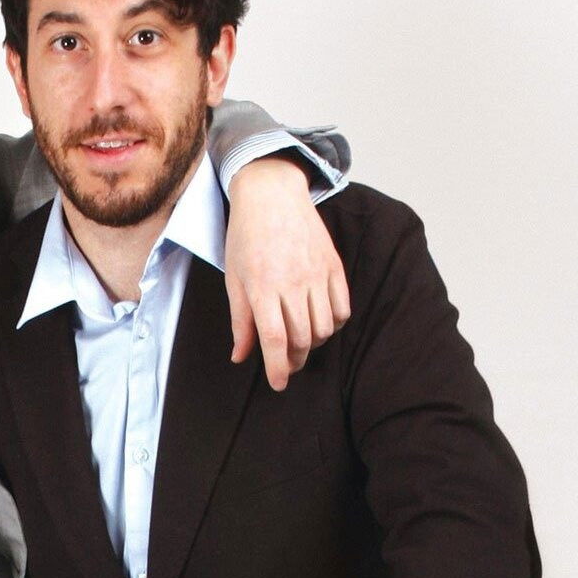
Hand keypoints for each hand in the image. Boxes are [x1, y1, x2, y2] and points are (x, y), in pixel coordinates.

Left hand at [223, 158, 349, 390]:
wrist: (272, 194)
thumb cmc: (246, 236)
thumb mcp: (234, 278)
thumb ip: (240, 320)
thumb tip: (241, 356)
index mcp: (263, 287)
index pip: (275, 340)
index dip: (278, 368)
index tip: (278, 384)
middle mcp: (293, 283)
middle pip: (303, 339)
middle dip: (294, 360)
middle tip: (285, 363)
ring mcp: (317, 274)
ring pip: (324, 328)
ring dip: (313, 343)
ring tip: (300, 341)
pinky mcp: (334, 266)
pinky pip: (342, 308)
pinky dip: (333, 323)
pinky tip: (319, 321)